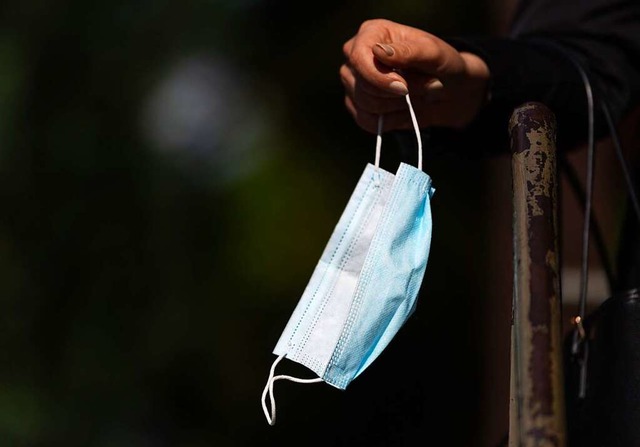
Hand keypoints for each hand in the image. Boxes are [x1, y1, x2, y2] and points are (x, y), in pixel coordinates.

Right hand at [340, 19, 490, 133]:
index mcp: (371, 33)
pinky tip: (405, 111)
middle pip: (362, 85)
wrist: (448, 91)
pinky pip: (366, 121)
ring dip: (397, 107)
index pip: (359, 58)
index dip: (379, 78)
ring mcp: (353, 82)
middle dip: (396, 94)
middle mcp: (356, 56)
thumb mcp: (434, 54)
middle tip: (425, 87)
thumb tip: (378, 51)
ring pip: (364, 105)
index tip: (404, 88)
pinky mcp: (357, 105)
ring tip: (417, 97)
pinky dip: (391, 121)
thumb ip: (409, 51)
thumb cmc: (442, 65)